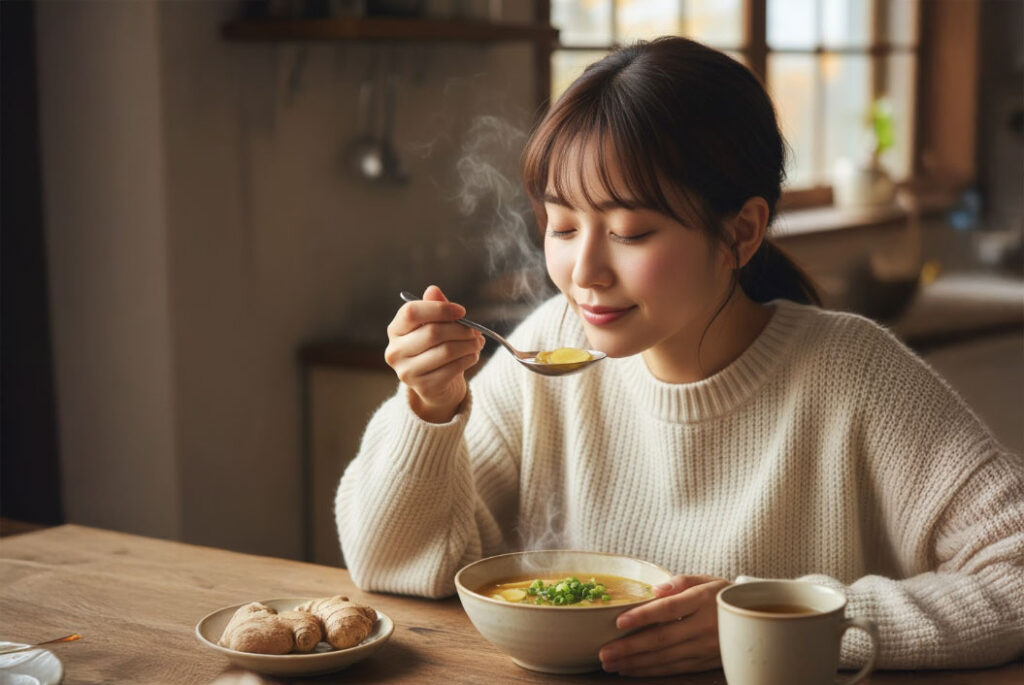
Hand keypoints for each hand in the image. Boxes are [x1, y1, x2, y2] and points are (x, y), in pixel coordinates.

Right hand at [385, 285, 484, 422]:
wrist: (436, 384)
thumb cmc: (435, 347)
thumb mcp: (435, 324)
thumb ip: (434, 307)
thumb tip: (433, 290)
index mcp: (395, 330)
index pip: (412, 312)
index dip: (439, 309)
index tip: (461, 311)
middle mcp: (395, 351)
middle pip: (433, 332)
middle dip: (461, 330)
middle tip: (475, 331)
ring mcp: (406, 372)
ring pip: (446, 351)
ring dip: (468, 345)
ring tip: (477, 342)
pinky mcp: (423, 387)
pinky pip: (452, 369)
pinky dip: (468, 359)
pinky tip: (473, 355)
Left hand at [598, 574, 730, 676]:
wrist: (757, 618)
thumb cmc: (722, 595)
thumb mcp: (707, 579)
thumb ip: (680, 582)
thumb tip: (654, 589)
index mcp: (703, 600)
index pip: (669, 609)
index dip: (643, 616)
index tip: (618, 622)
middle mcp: (705, 627)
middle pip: (663, 639)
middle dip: (630, 649)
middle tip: (603, 653)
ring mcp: (706, 648)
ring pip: (666, 659)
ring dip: (635, 664)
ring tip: (610, 664)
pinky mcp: (706, 663)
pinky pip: (675, 669)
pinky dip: (651, 671)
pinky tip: (631, 670)